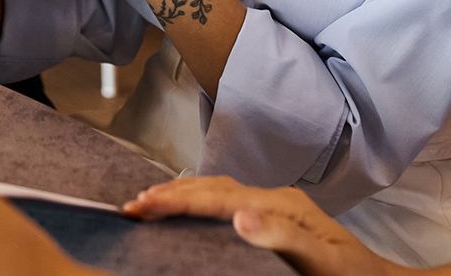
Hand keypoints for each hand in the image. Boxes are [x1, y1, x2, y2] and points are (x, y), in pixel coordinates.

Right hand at [125, 177, 401, 275]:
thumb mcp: (318, 262)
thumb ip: (281, 237)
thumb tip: (238, 216)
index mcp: (281, 205)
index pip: (216, 196)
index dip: (176, 200)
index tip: (141, 206)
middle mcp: (277, 198)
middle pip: (213, 186)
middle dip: (171, 193)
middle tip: (132, 205)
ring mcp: (278, 206)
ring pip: (219, 190)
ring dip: (184, 194)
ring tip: (151, 202)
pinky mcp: (279, 217)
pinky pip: (229, 201)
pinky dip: (201, 201)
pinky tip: (192, 212)